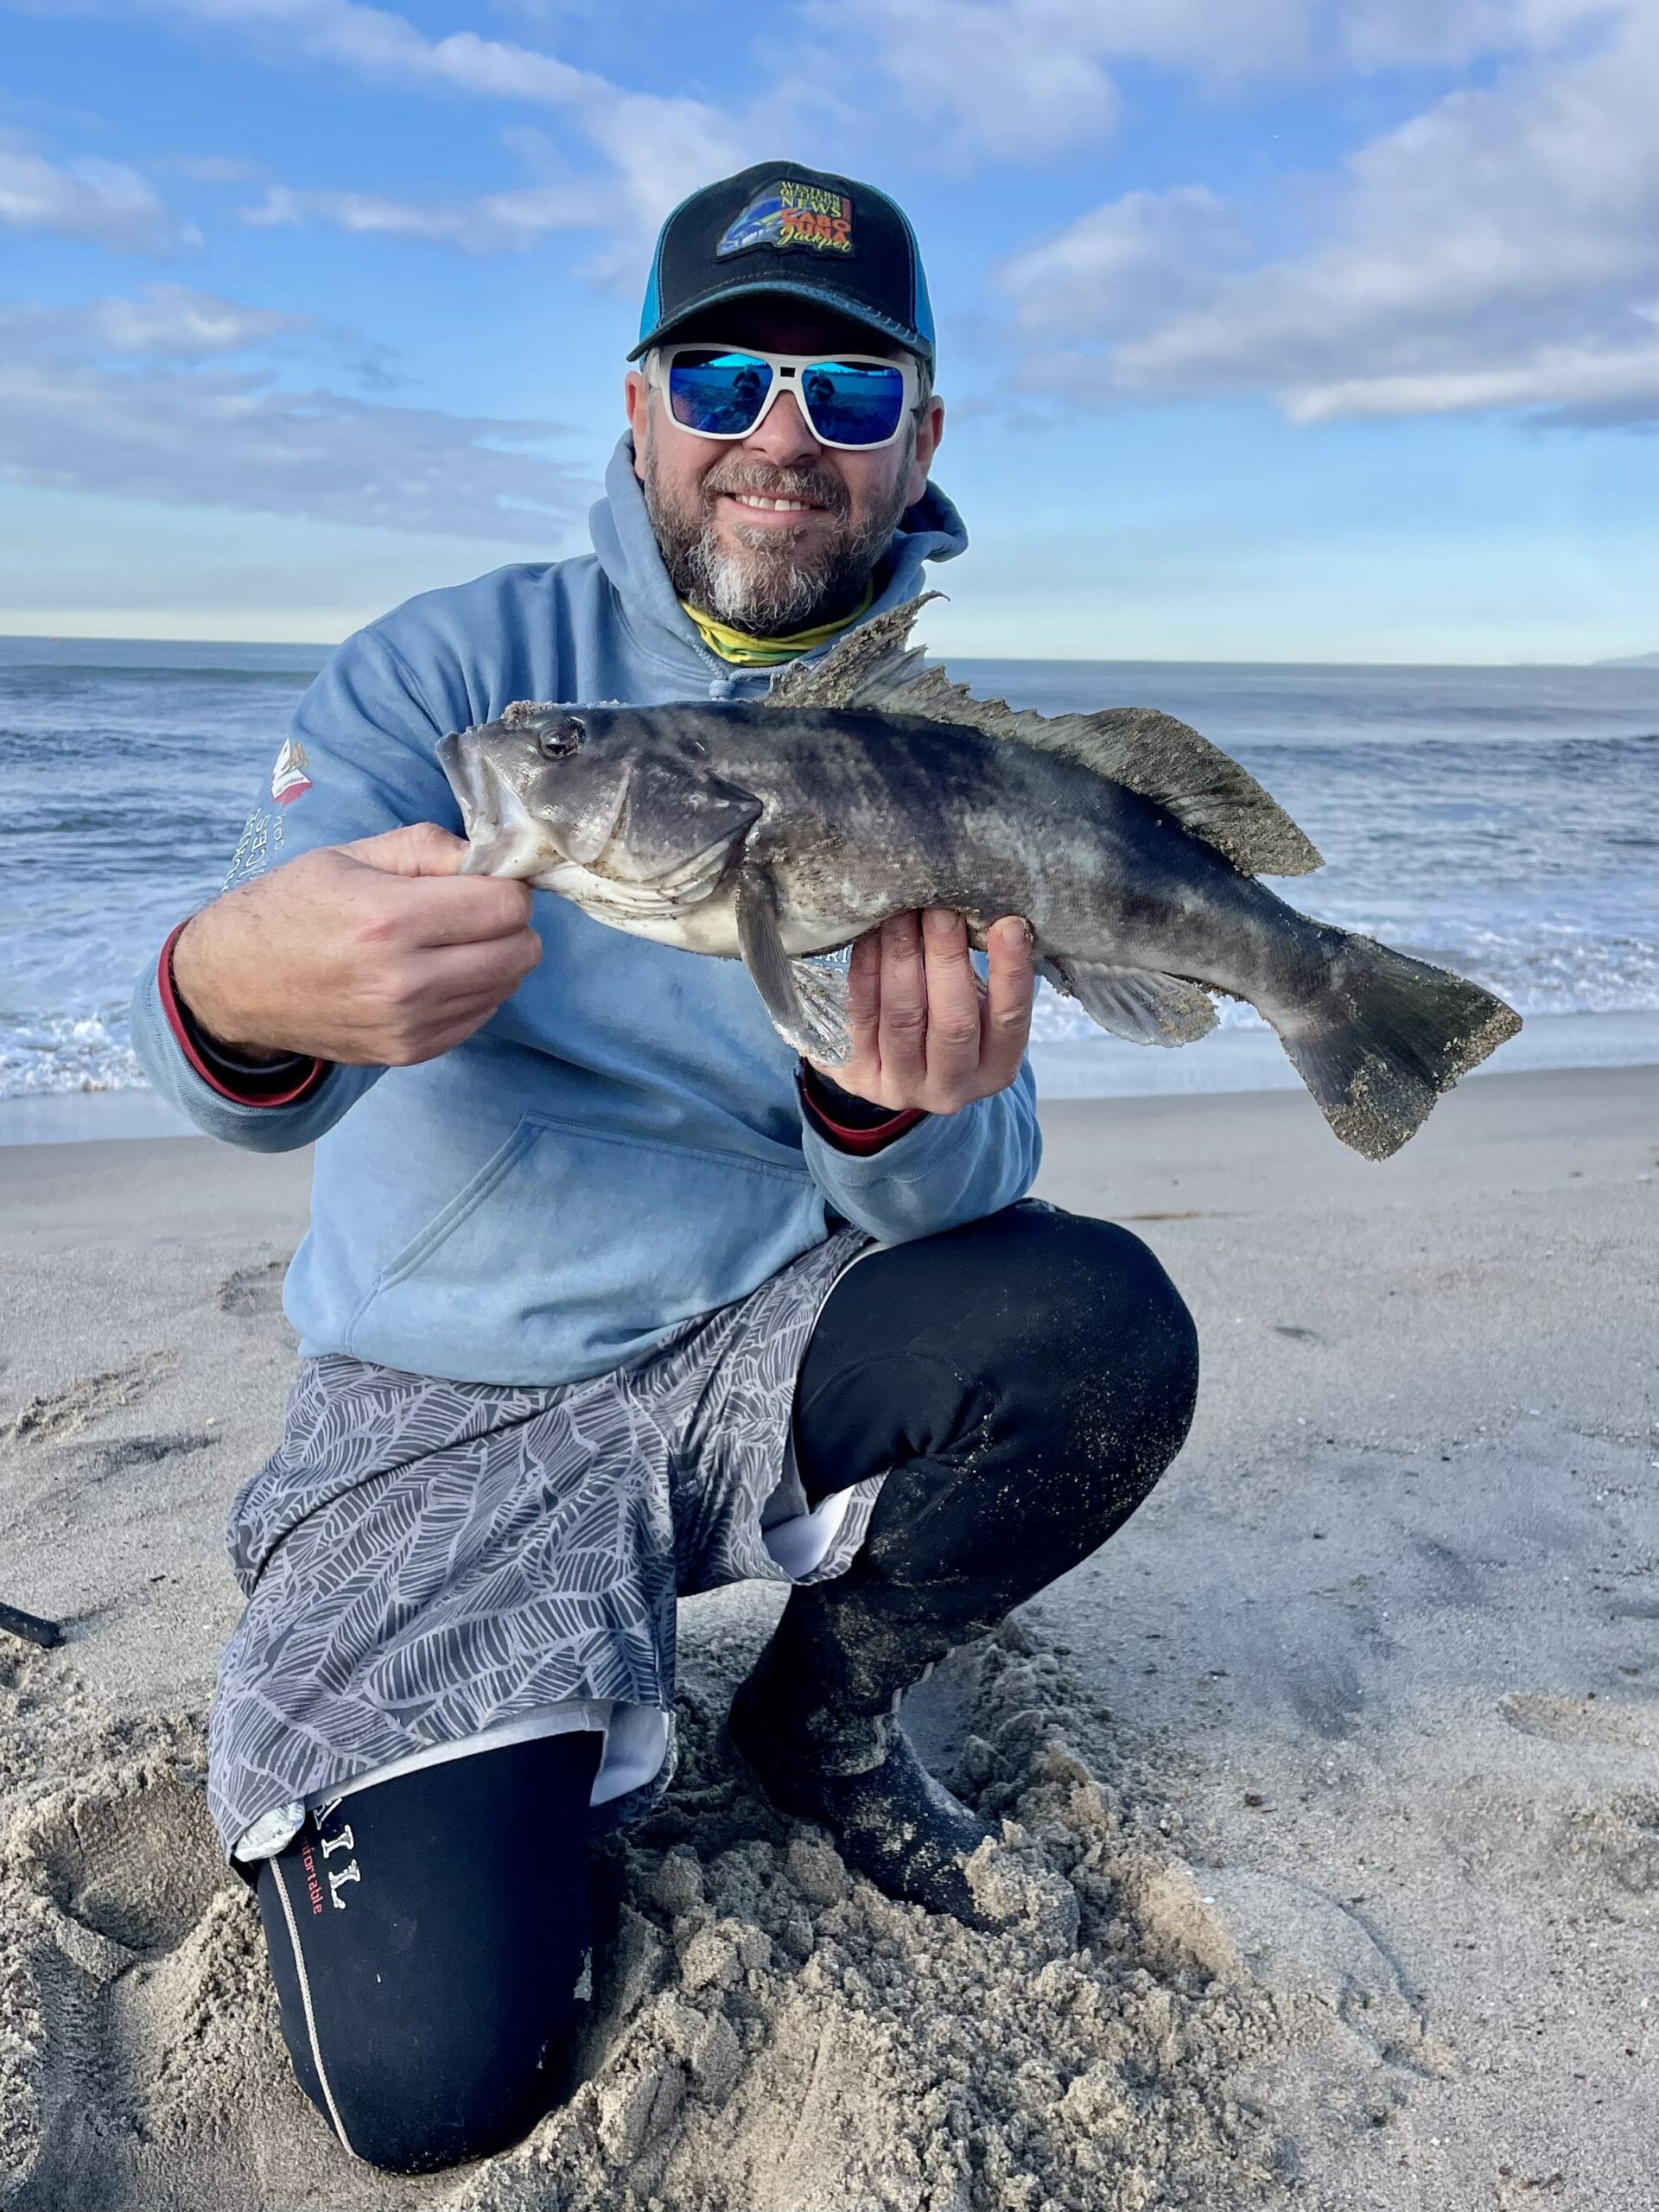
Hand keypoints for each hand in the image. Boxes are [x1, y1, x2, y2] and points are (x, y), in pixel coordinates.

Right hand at [170, 824, 541, 1066]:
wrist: (235, 985)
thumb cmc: (290, 908)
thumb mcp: (350, 856)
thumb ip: (427, 847)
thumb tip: (491, 856)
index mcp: (389, 919)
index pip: (506, 906)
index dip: (506, 885)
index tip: (484, 879)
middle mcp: (405, 980)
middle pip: (521, 951)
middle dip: (510, 923)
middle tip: (474, 909)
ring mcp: (409, 1025)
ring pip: (507, 986)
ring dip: (495, 959)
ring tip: (450, 941)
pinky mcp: (409, 1052)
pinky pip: (480, 1017)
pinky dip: (475, 991)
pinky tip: (437, 973)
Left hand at [809, 909, 1033, 1114]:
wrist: (894, 1067)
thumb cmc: (949, 1019)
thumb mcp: (978, 1005)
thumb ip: (984, 970)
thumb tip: (979, 906)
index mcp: (996, 1069)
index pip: (1009, 1021)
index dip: (1010, 973)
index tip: (1008, 924)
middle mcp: (951, 1087)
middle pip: (952, 1023)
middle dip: (946, 958)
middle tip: (940, 908)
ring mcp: (901, 1085)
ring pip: (902, 1016)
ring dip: (902, 956)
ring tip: (901, 910)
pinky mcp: (858, 1074)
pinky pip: (862, 1013)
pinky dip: (867, 968)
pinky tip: (872, 934)